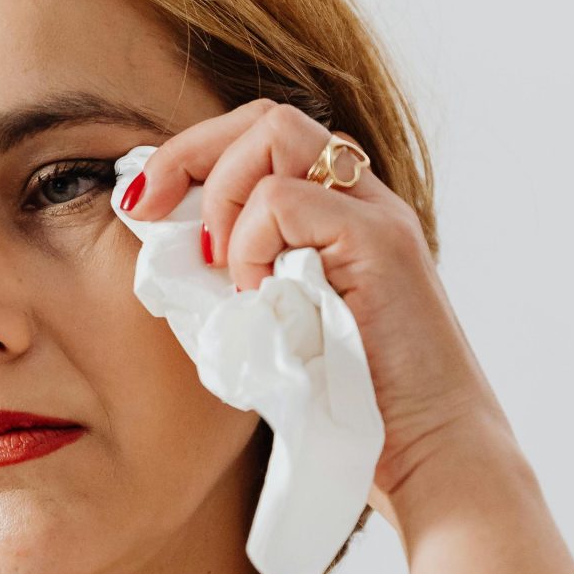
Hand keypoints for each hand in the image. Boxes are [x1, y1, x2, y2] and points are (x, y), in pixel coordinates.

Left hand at [121, 99, 517, 507]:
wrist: (432, 456)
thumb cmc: (353, 407)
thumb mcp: (275, 325)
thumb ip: (235, 279)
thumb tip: (164, 250)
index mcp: (340, 214)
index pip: (262, 138)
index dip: (192, 155)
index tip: (141, 204)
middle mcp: (363, 200)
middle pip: (264, 117)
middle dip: (187, 152)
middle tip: (145, 207)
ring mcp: (376, 214)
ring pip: (275, 133)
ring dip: (223, 196)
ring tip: (227, 270)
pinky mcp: (380, 242)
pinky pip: (284, 199)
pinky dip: (249, 243)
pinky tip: (259, 294)